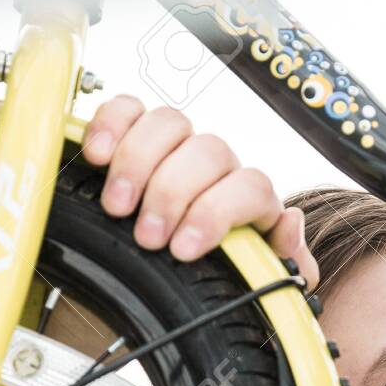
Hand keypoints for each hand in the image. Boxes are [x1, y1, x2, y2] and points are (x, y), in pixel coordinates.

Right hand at [81, 95, 318, 288]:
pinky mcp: (135, 133)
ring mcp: (177, 144)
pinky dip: (110, 124)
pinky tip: (96, 155)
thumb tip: (290, 221)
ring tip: (117, 206)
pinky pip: (128, 108)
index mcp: (251, 196)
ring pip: (169, 123)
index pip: (250, 186)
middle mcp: (217, 163)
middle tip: (146, 236)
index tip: (183, 250)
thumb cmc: (220, 271)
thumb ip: (289, 258)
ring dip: (138, 163)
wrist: (181, 274)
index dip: (216, 214)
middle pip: (207, 152)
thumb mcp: (262, 277)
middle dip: (171, 194)